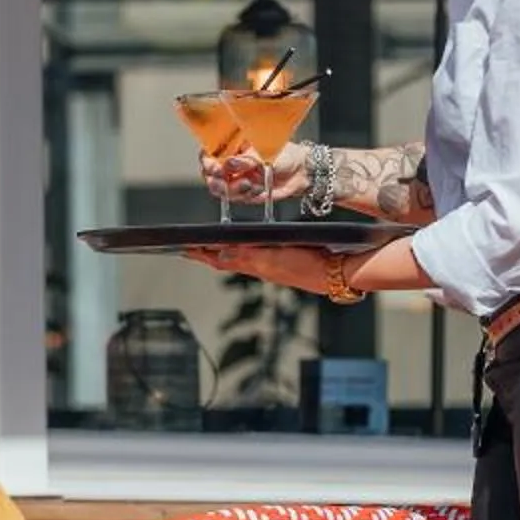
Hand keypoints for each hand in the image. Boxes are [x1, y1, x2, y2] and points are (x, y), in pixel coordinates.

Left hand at [181, 239, 342, 294]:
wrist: (338, 273)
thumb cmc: (309, 268)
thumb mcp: (274, 260)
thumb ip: (247, 256)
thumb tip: (219, 255)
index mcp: (254, 265)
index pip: (220, 259)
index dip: (200, 253)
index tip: (181, 248)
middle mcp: (260, 265)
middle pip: (226, 259)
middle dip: (207, 253)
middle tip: (189, 247)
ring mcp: (271, 263)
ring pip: (239, 257)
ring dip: (222, 251)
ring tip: (208, 247)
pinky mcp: (283, 259)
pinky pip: (255, 254)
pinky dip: (243, 248)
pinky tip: (244, 246)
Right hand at [201, 142, 308, 208]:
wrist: (300, 172)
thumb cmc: (284, 154)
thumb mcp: (264, 152)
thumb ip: (246, 159)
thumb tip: (230, 163)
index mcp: (232, 146)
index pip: (209, 151)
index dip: (206, 160)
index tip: (213, 167)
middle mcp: (230, 162)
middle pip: (209, 173)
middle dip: (215, 179)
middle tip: (224, 181)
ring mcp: (235, 178)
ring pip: (219, 188)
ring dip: (232, 189)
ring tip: (248, 184)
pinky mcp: (243, 193)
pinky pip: (235, 198)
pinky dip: (246, 195)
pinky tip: (258, 189)